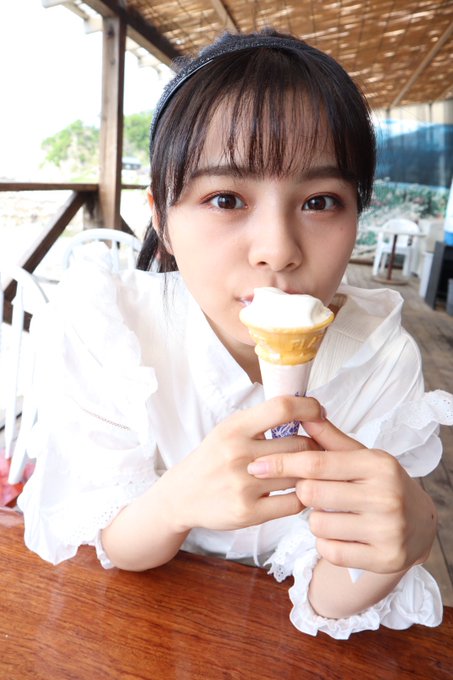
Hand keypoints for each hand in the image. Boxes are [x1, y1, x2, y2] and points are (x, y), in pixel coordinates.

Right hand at [163, 396, 324, 532]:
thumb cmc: (213, 458)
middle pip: (299, 445)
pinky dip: (301, 497)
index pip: (282, 408)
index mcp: (235, 428)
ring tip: (305, 471)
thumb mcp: (229, 429)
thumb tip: (306, 410)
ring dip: (309, 474)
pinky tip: (295, 491)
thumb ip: (262, 420)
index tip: (318, 413)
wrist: (182, 495)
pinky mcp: (248, 513)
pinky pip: (294, 503)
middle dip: (313, 447)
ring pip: (300, 475)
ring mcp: (243, 485)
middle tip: (315, 450)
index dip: (308, 408)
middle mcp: (238, 454)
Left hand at [247, 416, 436, 572]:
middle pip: (312, 493)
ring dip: (316, 520)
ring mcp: (387, 529)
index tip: (257, 465)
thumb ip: (329, 438)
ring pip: (318, 524)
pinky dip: (327, 544)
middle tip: (314, 491)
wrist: (419, 526)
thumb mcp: (360, 457)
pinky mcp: (384, 558)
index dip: (282, 463)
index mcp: (377, 464)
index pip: (317, 462)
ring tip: (334, 514)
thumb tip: (303, 412)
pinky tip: (342, 534)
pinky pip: (330, 551)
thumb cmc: (380, 485)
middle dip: (303, 492)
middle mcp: (386, 495)